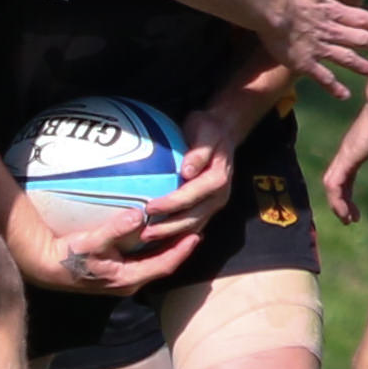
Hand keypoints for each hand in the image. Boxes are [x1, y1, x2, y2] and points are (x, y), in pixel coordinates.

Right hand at [3, 197, 196, 293]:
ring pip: (155, 262)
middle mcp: (130, 281)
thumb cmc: (68, 256)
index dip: (182, 251)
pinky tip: (157, 232)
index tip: (197, 236)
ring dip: (169, 248)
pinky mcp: (117, 271)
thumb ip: (115, 230)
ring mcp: (123, 278)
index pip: (164, 265)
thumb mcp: (91, 242)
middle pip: (164, 265)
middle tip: (197, 229)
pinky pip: (144, 259)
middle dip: (181, 249)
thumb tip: (139, 216)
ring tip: (183, 229)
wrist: (47, 267)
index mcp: (128, 278)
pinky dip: (154, 247)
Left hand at [135, 111, 238, 259]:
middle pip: (193, 218)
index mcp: (218, 179)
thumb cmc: (208, 129)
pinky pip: (192, 225)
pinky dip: (176, 234)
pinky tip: (158, 238)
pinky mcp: (208, 208)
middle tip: (145, 233)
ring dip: (171, 236)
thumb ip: (199, 151)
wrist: (223, 132)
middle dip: (169, 228)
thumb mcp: (205, 131)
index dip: (171, 204)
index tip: (149, 208)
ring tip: (147, 239)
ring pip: (193, 226)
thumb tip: (187, 170)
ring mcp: (214, 204)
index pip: (192, 196)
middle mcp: (219, 196)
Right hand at [260, 0, 367, 99]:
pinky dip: (334, 87)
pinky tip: (344, 96)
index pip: (361, 18)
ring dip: (361, 66)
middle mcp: (331, 31)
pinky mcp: (306, 63)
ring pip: (346, 59)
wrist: (270, 9)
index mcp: (333, 11)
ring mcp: (320, 49)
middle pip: (359, 39)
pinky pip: (323, 77)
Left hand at [323, 97, 367, 223]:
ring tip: (347, 219)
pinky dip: (337, 200)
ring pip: (332, 184)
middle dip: (342, 203)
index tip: (355, 212)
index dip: (349, 195)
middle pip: (338, 182)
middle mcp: (348, 152)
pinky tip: (345, 213)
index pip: (347, 176)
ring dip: (338, 204)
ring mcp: (346, 154)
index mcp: (360, 149)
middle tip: (349, 219)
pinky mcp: (347, 156)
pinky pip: (335, 184)